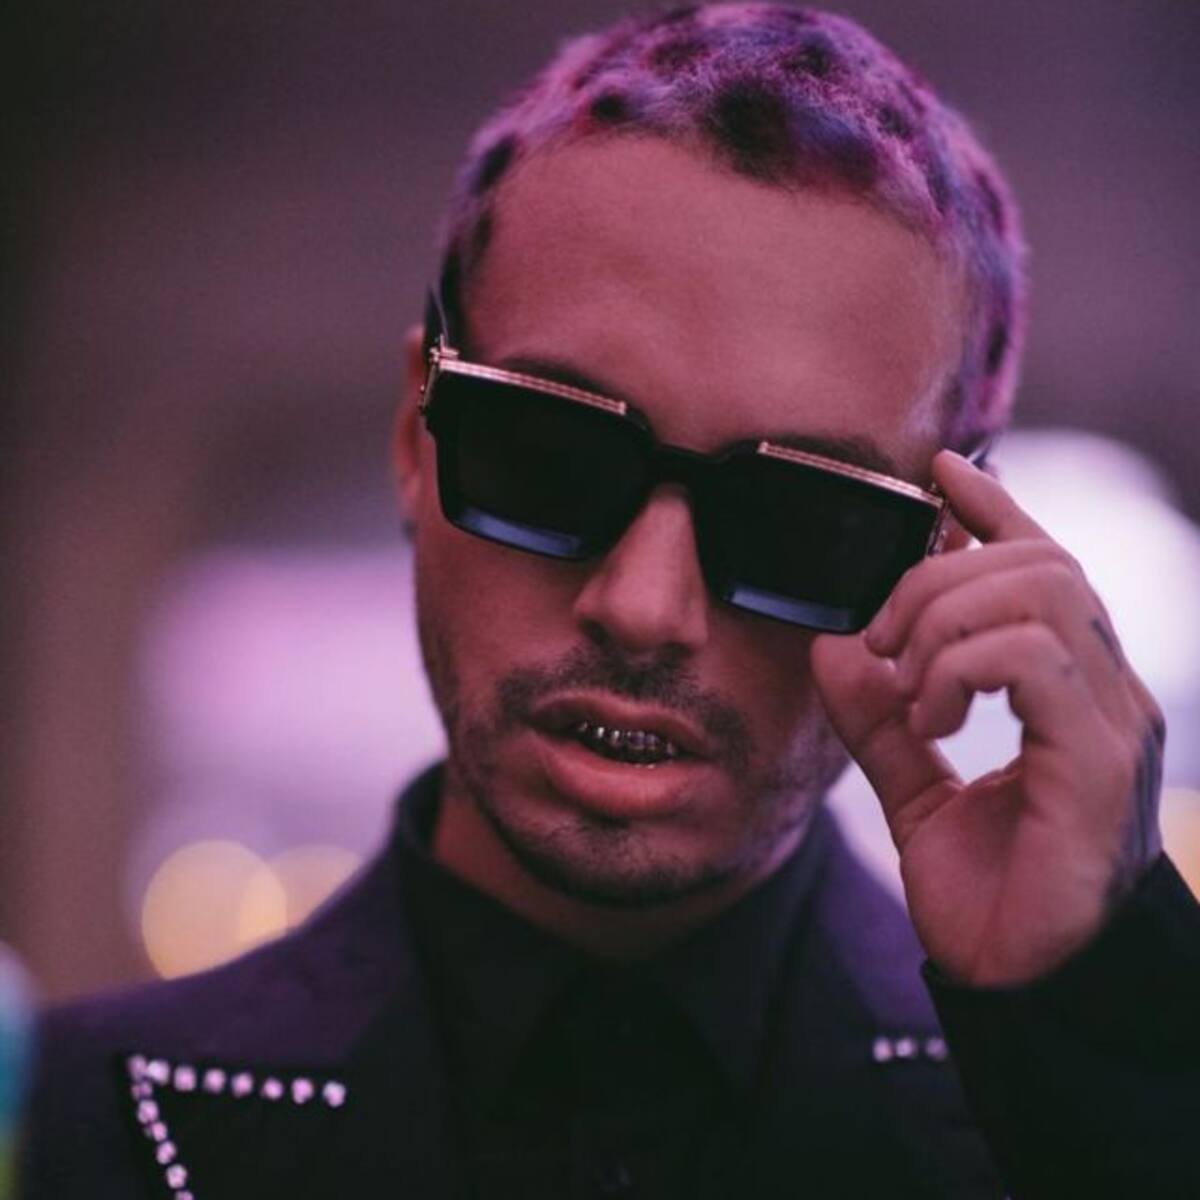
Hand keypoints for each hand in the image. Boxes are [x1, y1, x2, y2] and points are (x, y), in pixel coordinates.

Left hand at [810, 450, 1164, 986]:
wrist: (1020, 985)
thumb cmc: (987, 891)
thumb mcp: (914, 787)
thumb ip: (879, 717)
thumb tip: (831, 646)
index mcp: (1069, 689)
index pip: (1047, 565)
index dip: (996, 510)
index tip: (940, 473)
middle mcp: (1105, 693)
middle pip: (1041, 564)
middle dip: (940, 578)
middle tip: (882, 636)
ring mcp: (1112, 725)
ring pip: (1040, 596)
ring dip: (947, 621)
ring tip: (907, 683)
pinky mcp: (1097, 765)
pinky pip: (1037, 660)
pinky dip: (964, 667)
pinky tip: (931, 714)